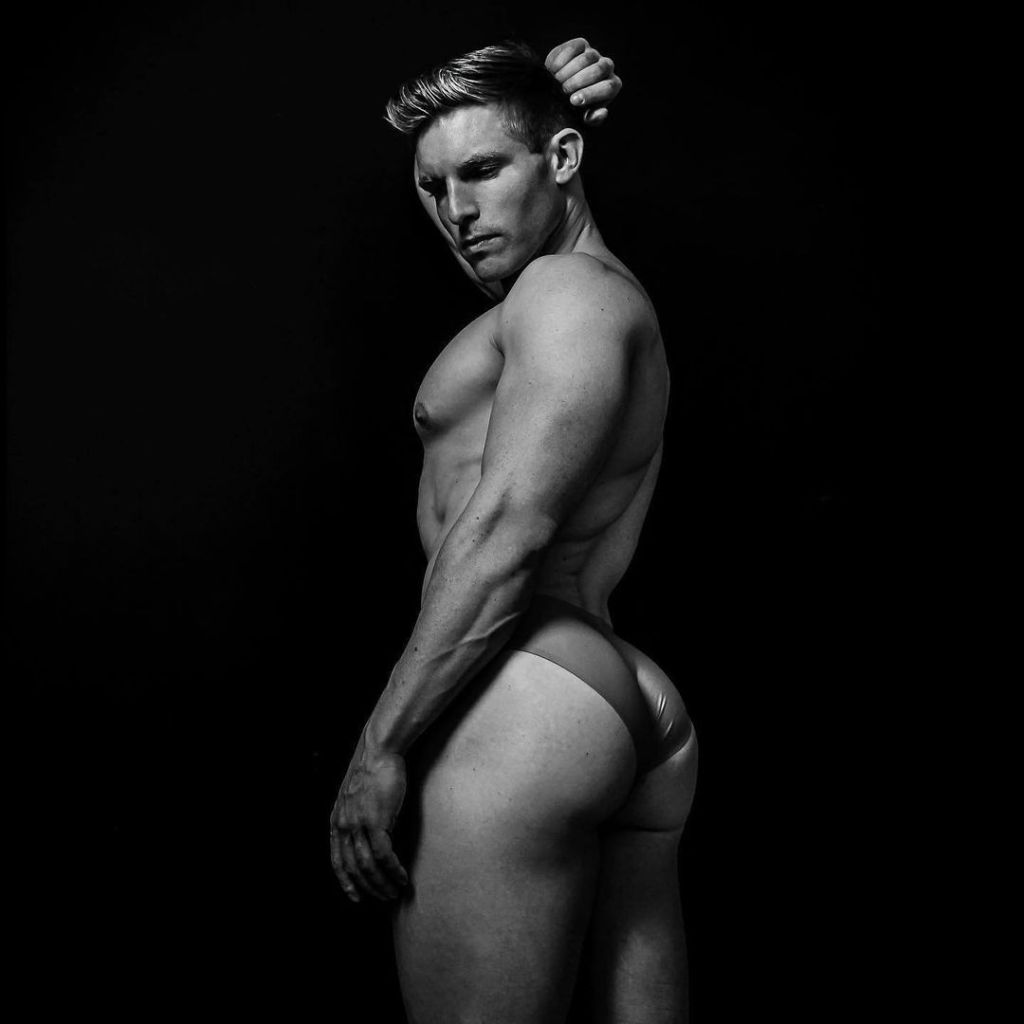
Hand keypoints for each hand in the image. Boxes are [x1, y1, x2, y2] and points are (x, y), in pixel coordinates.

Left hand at [330, 732, 408, 902]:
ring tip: (396, 892)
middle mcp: (343, 826)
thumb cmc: (373, 770)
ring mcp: (358, 825)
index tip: (357, 897)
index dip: (346, 883)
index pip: (338, 862)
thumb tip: (370, 838)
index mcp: (337, 821)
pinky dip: (393, 870)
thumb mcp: (356, 797)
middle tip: (384, 898)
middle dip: (368, 888)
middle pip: (353, 869)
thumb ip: (358, 818)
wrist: (379, 750)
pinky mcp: (376, 821)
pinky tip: (402, 877)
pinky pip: (383, 856)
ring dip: (382, 884)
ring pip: (368, 866)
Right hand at [546, 38, 622, 125]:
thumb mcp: (582, 119)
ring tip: (556, 81)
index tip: (573, 101)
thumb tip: (602, 112)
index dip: (591, 94)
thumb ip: (592, 120)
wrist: (559, 92)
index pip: (609, 87)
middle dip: (579, 81)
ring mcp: (594, 54)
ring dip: (569, 71)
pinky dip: (562, 59)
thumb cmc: (574, 109)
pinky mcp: (581, 45)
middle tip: (563, 90)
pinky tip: (553, 70)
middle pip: (600, 69)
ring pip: (587, 58)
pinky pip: (574, 48)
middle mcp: (607, 68)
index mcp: (612, 86)